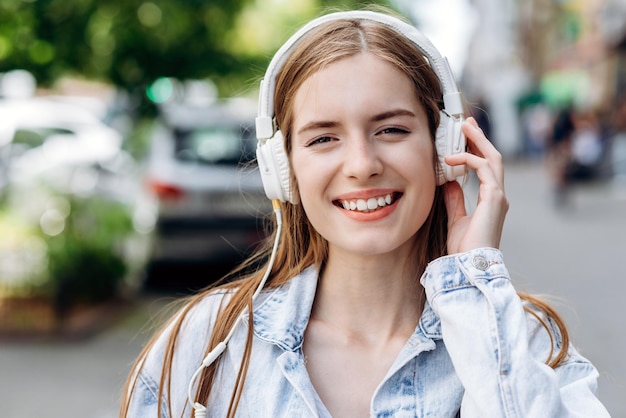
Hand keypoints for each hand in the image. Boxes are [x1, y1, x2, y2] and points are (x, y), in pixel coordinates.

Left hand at [443, 117, 508, 253]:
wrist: (471, 265)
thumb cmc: (465, 248)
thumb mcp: (456, 219)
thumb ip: (455, 200)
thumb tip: (449, 182)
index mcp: (491, 200)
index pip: (486, 168)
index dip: (476, 151)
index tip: (464, 139)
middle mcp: (498, 195)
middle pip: (493, 158)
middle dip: (480, 139)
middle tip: (467, 124)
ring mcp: (498, 196)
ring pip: (492, 159)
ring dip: (478, 141)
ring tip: (464, 128)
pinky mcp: (494, 198)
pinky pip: (483, 169)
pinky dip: (468, 160)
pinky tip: (451, 159)